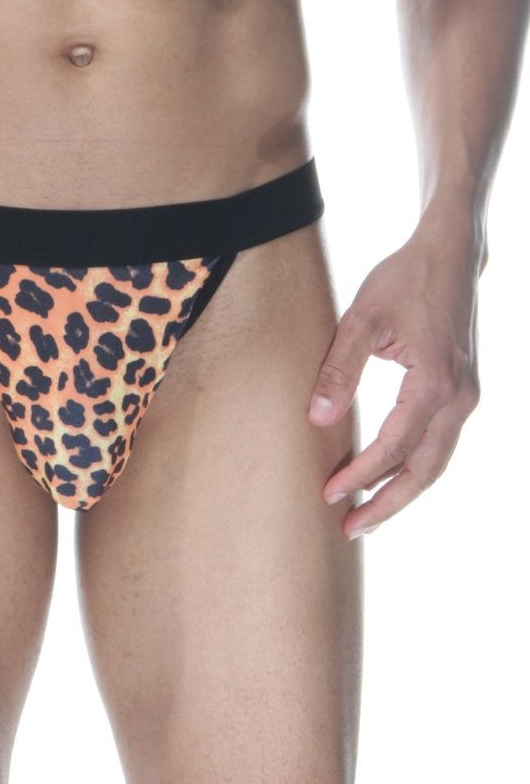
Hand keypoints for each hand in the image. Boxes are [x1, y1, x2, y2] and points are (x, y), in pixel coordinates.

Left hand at [307, 225, 481, 537]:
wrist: (449, 254)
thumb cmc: (403, 280)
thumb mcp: (362, 320)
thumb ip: (339, 370)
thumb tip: (318, 419)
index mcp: (433, 382)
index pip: (393, 446)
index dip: (360, 474)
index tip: (328, 494)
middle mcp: (458, 396)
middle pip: (424, 470)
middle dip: (386, 503)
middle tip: (349, 529)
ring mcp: (466, 395)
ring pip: (436, 460)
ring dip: (402, 489)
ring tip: (365, 513)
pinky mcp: (462, 390)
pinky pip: (440, 442)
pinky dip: (415, 466)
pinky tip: (387, 474)